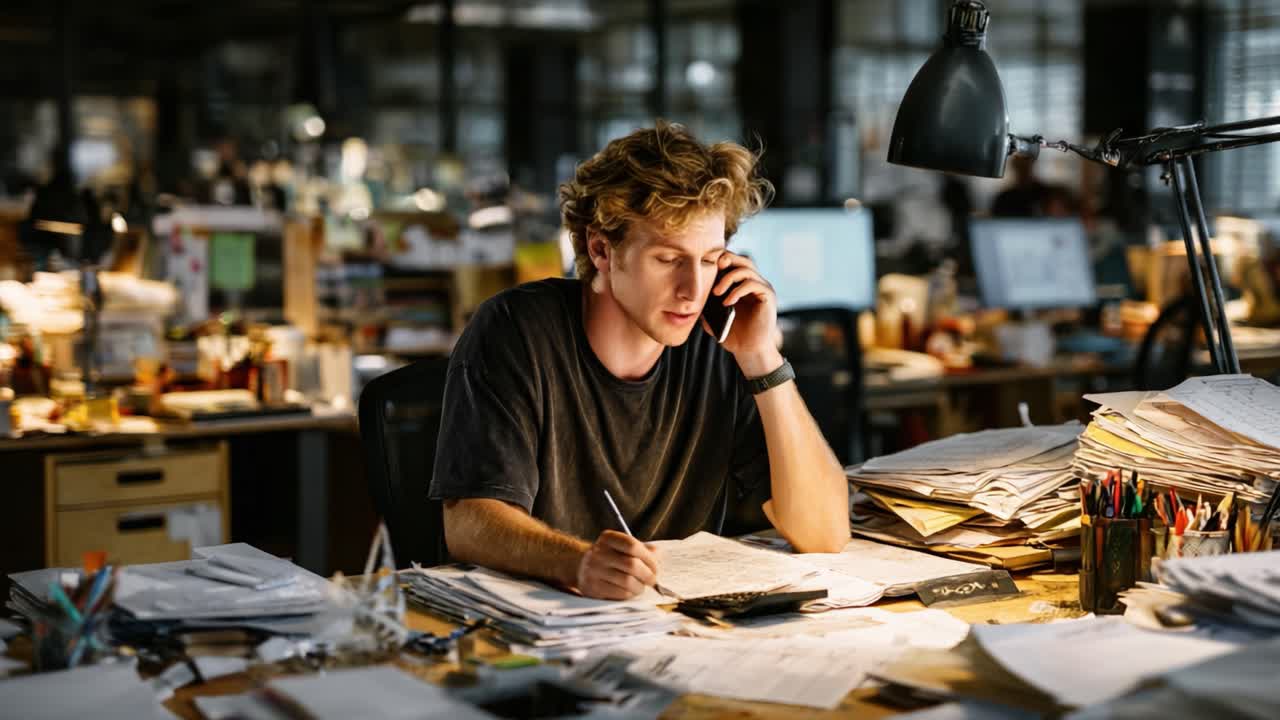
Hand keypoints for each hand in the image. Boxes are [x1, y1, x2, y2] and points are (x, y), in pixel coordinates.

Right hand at [575, 530, 659, 599]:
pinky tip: (630, 592)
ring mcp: (593, 570)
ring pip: (627, 581)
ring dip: (639, 587)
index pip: (632, 545)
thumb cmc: (610, 558)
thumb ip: (641, 549)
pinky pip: (619, 593)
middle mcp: (598, 552)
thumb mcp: (622, 548)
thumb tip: (658, 554)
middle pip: (632, 564)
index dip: (648, 557)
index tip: (655, 567)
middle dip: (648, 575)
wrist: (582, 568)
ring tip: (641, 587)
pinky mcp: (592, 587)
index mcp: (607, 538)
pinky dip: (629, 594)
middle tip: (652, 580)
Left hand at [705, 251, 783, 375]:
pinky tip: (727, 302)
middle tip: (712, 270)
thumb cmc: (733, 335)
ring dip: (728, 278)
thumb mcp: (714, 316)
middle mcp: (754, 283)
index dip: (720, 261)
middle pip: (742, 260)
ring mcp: (762, 288)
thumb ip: (706, 305)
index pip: (733, 263)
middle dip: (726, 260)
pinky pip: (753, 284)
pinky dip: (737, 291)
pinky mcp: (767, 296)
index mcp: (742, 284)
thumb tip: (690, 296)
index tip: (705, 269)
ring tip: (716, 293)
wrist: (749, 351)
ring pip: (746, 269)